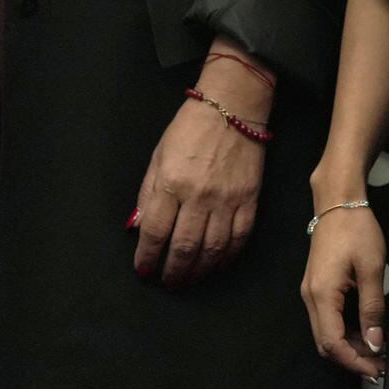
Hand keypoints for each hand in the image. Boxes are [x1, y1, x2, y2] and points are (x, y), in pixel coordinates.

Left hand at [132, 69, 269, 289]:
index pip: (154, 232)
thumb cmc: (190, 128)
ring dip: (198, 270)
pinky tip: (218, 264)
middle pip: (183, 247)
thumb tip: (139, 228)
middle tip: (167, 282)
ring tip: (189, 280)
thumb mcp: (158, 156)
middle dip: (172, 272)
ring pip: (212, 249)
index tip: (144, 270)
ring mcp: (227, 199)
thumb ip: (148, 194)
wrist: (233, 107)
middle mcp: (198, 195)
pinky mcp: (250, 199)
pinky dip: (228, 257)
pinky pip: (239, 237)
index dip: (147, 257)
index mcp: (171, 183)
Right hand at [301, 203, 387, 379]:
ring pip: (325, 333)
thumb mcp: (371, 268)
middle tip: (378, 364)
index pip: (333, 343)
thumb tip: (374, 341)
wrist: (338, 202)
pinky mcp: (316, 286)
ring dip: (348, 346)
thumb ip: (373, 308)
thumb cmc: (355, 228)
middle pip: (325, 343)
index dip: (354, 361)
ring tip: (375, 350)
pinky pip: (326, 319)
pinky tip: (363, 331)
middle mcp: (310, 296)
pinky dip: (344, 331)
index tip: (376, 368)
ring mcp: (310, 292)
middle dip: (351, 358)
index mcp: (322, 294)